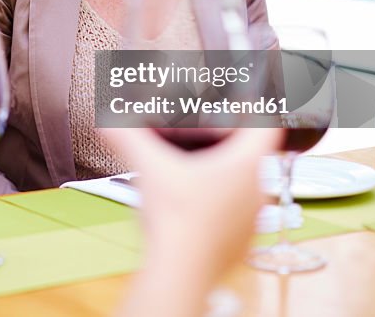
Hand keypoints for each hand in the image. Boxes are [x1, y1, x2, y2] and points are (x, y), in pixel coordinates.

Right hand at [102, 127, 280, 316]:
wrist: (180, 272)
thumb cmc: (175, 217)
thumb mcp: (148, 167)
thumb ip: (127, 136)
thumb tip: (107, 118)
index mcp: (246, 164)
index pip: (267, 124)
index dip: (256, 108)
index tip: (242, 102)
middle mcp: (259, 190)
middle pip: (257, 155)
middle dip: (235, 141)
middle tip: (210, 133)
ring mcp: (253, 220)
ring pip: (249, 186)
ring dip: (229, 175)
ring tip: (199, 169)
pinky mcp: (242, 243)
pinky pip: (239, 215)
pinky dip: (222, 205)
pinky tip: (196, 206)